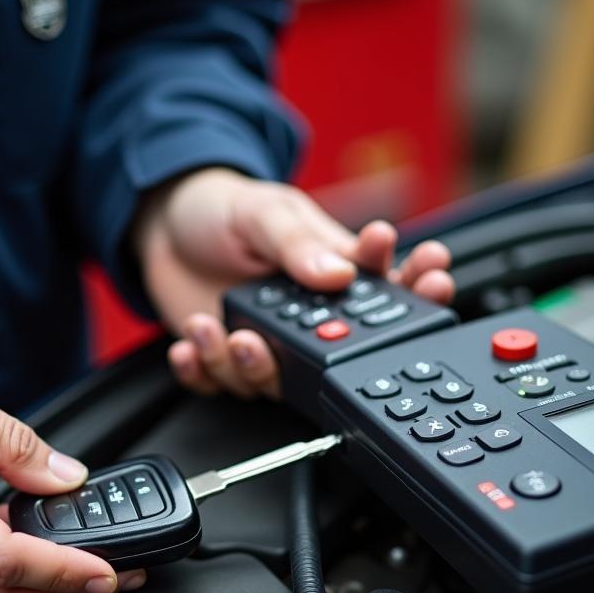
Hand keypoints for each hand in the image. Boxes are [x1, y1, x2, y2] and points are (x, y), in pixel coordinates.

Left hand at [132, 168, 454, 396]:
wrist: (161, 224)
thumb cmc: (220, 209)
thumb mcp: (263, 211)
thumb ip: (297, 243)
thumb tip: (338, 272)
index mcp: (329, 271)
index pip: (387, 287)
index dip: (418, 287)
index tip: (432, 274)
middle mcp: (306, 317)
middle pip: (339, 353)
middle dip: (324, 355)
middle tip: (302, 335)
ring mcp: (267, 342)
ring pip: (276, 380)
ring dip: (252, 365)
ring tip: (234, 334)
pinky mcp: (225, 359)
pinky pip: (221, 383)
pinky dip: (206, 370)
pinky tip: (197, 339)